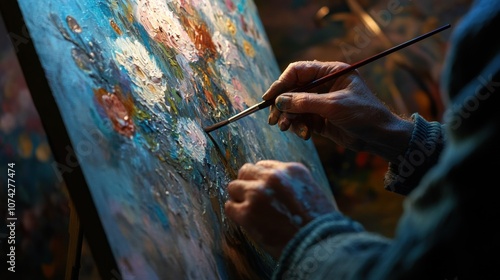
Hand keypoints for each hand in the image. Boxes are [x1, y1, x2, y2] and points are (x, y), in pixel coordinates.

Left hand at [224, 160, 335, 258]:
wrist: (320, 245)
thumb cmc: (319, 225)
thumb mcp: (312, 192)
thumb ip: (291, 184)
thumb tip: (272, 188)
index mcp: (292, 170)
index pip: (264, 166)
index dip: (261, 179)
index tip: (262, 189)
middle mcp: (273, 177)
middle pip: (245, 171)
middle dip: (246, 184)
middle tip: (250, 198)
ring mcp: (258, 194)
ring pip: (234, 187)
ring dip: (239, 198)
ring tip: (248, 211)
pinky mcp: (248, 213)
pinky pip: (230, 207)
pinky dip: (235, 213)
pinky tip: (244, 220)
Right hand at [263, 61, 413, 162]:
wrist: (380, 136)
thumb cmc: (364, 114)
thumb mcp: (334, 106)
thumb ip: (305, 102)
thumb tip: (279, 101)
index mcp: (330, 72)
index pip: (298, 72)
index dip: (281, 83)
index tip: (269, 98)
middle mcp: (323, 85)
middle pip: (292, 90)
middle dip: (282, 105)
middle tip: (273, 120)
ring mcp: (321, 102)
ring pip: (294, 107)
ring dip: (289, 118)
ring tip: (287, 128)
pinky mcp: (320, 119)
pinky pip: (302, 120)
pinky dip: (299, 127)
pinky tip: (305, 135)